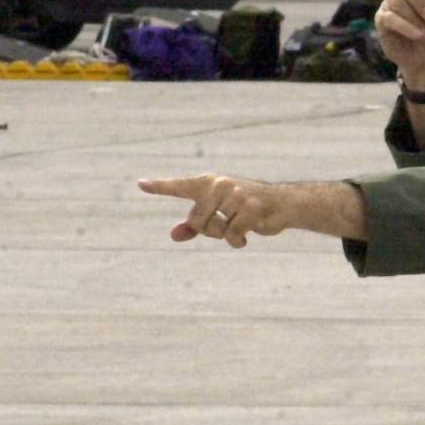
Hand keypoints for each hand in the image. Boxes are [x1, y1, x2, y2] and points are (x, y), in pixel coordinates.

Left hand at [138, 173, 286, 247]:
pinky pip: (232, 235)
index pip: (180, 186)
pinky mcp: (251, 207)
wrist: (282, 204)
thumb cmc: (245, 209)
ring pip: (215, 230)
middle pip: (196, 221)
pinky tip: (250, 232)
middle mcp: (219, 184)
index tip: (141, 184)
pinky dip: (238, 241)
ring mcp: (236, 194)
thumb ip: (193, 226)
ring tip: (242, 224)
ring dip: (227, 236)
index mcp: (208, 183)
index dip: (160, 186)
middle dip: (209, 231)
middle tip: (227, 223)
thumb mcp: (218, 216)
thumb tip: (173, 236)